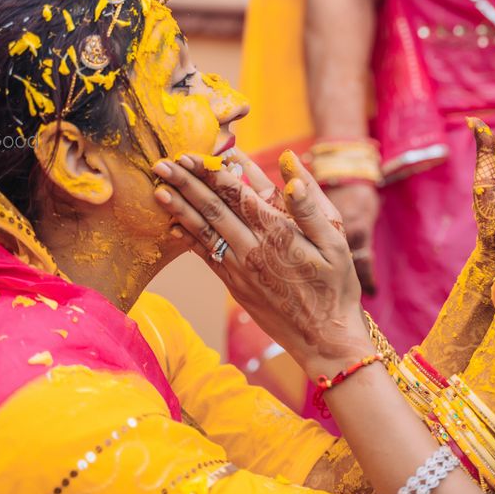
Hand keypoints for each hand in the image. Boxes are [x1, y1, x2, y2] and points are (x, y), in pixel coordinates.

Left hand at [152, 152, 371, 375]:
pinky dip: (188, 240)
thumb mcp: (336, 241)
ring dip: (179, 208)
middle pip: (212, 209)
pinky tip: (173, 226)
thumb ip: (309, 202)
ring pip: (203, 231)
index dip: (211, 171)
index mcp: (277, 232)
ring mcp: (240, 269)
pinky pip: (206, 257)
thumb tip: (290, 162)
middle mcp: (253, 249)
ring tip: (158, 188)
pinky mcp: (235, 286)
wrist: (324, 340)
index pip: (237, 193)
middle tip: (162, 163)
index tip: (191, 153)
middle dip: (186, 183)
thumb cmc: (336, 286)